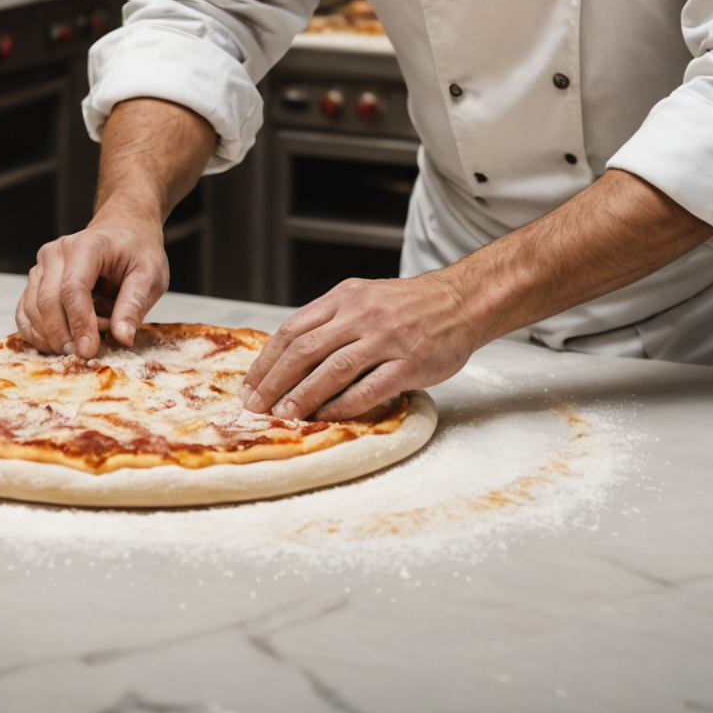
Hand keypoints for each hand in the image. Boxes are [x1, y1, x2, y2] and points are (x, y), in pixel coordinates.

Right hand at [15, 208, 168, 358]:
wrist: (123, 230)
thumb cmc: (137, 250)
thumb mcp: (150, 275)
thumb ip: (134, 305)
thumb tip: (122, 337)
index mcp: (87, 246)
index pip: (73, 289)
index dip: (79, 324)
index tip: (89, 351)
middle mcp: (57, 252)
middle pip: (47, 302)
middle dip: (64, 336)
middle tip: (85, 354)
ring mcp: (42, 265)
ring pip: (32, 310)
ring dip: (52, 336)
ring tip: (80, 343)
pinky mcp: (36, 280)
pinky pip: (25, 312)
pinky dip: (37, 334)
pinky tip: (58, 344)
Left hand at [240, 271, 479, 421]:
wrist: (461, 301)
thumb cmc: (411, 305)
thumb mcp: (364, 298)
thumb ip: (332, 321)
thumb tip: (292, 356)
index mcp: (345, 297)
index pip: (293, 329)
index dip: (267, 360)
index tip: (251, 384)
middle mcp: (361, 314)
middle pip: (304, 350)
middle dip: (274, 381)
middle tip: (256, 406)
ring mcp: (386, 338)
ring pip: (332, 369)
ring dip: (303, 396)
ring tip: (284, 416)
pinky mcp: (409, 363)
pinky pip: (369, 388)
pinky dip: (344, 405)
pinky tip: (327, 416)